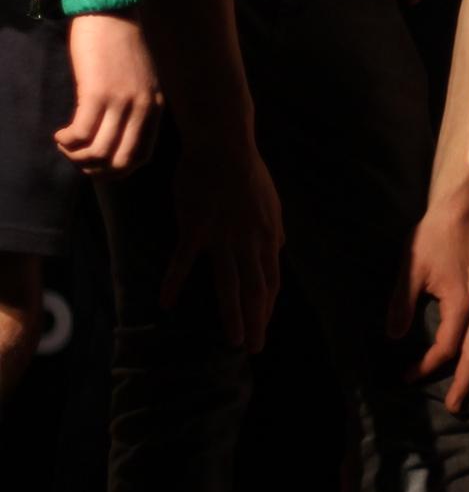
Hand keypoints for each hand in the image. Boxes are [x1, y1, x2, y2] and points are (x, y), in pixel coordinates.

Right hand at [55, 10, 162, 176]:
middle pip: (120, 161)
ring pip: (99, 153)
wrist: (112, 12)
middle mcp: (143, 108)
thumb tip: (115, 135)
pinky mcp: (96, 93)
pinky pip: (81, 134)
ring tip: (66, 145)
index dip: (117, 171)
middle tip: (77, 159)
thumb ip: (136, 106)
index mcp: (155, 107)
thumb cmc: (121, 45)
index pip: (142, 157)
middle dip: (95, 170)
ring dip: (77, 157)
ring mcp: (121, 102)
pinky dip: (67, 141)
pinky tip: (60, 135)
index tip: (98, 167)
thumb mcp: (141, 80)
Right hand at [161, 137, 282, 351]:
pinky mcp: (197, 226)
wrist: (225, 144)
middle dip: (257, 321)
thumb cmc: (245, 170)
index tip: (263, 326)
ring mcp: (225, 235)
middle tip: (253, 347)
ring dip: (233, 313)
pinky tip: (166, 302)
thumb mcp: (270, 202)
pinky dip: (175, 282)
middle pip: (257, 288)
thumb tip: (279, 246)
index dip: (268, 305)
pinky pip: (184, 260)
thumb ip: (273, 228)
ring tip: (233, 339)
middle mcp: (252, 240)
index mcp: (268, 235)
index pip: (272, 279)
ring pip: (231, 282)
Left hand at [387, 207, 468, 410]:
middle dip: (466, 383)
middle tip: (453, 407)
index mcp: (461, 303)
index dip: (428, 364)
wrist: (458, 214)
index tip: (407, 374)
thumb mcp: (409, 270)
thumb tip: (395, 337)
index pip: (447, 346)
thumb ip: (402, 305)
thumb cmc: (431, 240)